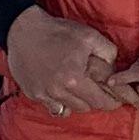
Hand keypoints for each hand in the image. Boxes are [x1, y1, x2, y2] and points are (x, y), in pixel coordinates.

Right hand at [6, 9, 128, 116]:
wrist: (23, 30)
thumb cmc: (57, 32)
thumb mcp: (89, 36)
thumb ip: (108, 53)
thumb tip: (114, 70)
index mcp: (74, 79)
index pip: (100, 102)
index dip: (111, 102)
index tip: (115, 98)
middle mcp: (58, 92)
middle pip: (86, 107)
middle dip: (94, 100)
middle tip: (97, 89)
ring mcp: (43, 95)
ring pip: (69, 110)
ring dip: (77, 102)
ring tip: (79, 88)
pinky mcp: (33, 94)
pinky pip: (52, 107)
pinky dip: (60, 102)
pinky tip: (62, 90)